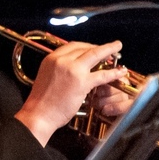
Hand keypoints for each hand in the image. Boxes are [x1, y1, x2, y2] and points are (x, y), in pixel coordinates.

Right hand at [14, 41, 128, 144]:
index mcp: (51, 59)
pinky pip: (102, 74)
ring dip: (109, 50)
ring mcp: (72, 70)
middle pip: (84, 47)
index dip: (86, 45)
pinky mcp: (82, 82)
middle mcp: (61, 60)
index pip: (72, 46)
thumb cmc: (41, 101)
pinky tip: (120, 72)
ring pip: (95, 54)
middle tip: (109, 48)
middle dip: (98, 47)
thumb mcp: (46, 77)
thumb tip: (70, 70)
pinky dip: (113, 72)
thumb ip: (58, 70)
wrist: (38, 114)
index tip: (93, 47)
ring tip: (118, 49)